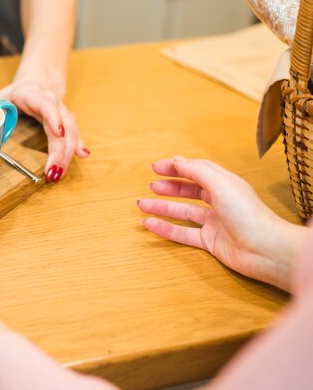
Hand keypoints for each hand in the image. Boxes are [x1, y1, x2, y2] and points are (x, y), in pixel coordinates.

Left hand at [0, 78, 88, 182]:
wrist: (38, 80)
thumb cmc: (14, 93)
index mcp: (32, 94)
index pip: (46, 105)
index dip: (53, 117)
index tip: (59, 132)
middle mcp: (51, 102)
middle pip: (61, 125)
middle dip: (59, 150)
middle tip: (52, 172)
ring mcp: (61, 112)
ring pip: (71, 131)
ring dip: (67, 154)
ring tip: (58, 173)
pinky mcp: (66, 122)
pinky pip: (75, 134)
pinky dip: (78, 146)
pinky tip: (83, 156)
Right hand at [137, 156, 306, 291]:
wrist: (265, 249)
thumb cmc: (248, 214)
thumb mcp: (221, 184)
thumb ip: (197, 171)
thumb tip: (177, 160)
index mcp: (225, 184)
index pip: (197, 170)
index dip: (177, 167)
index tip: (156, 168)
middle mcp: (220, 202)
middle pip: (190, 191)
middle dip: (169, 187)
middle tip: (150, 186)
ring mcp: (215, 223)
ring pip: (183, 212)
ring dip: (163, 208)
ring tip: (143, 205)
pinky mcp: (210, 242)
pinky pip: (183, 233)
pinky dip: (166, 229)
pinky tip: (151, 225)